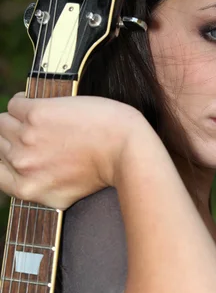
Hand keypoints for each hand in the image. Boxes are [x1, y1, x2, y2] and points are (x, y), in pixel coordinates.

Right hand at [0, 93, 145, 209]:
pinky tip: (45, 105)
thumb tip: (19, 173)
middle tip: (41, 133)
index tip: (17, 150)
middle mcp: (23, 167)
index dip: (6, 158)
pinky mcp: (36, 115)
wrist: (126, 152)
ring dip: (20, 118)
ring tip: (42, 119)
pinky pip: (15, 103)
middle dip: (17, 137)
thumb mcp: (66, 193)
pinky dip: (25, 100)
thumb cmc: (104, 169)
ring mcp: (26, 140)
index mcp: (28, 190)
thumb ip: (40, 186)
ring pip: (4, 122)